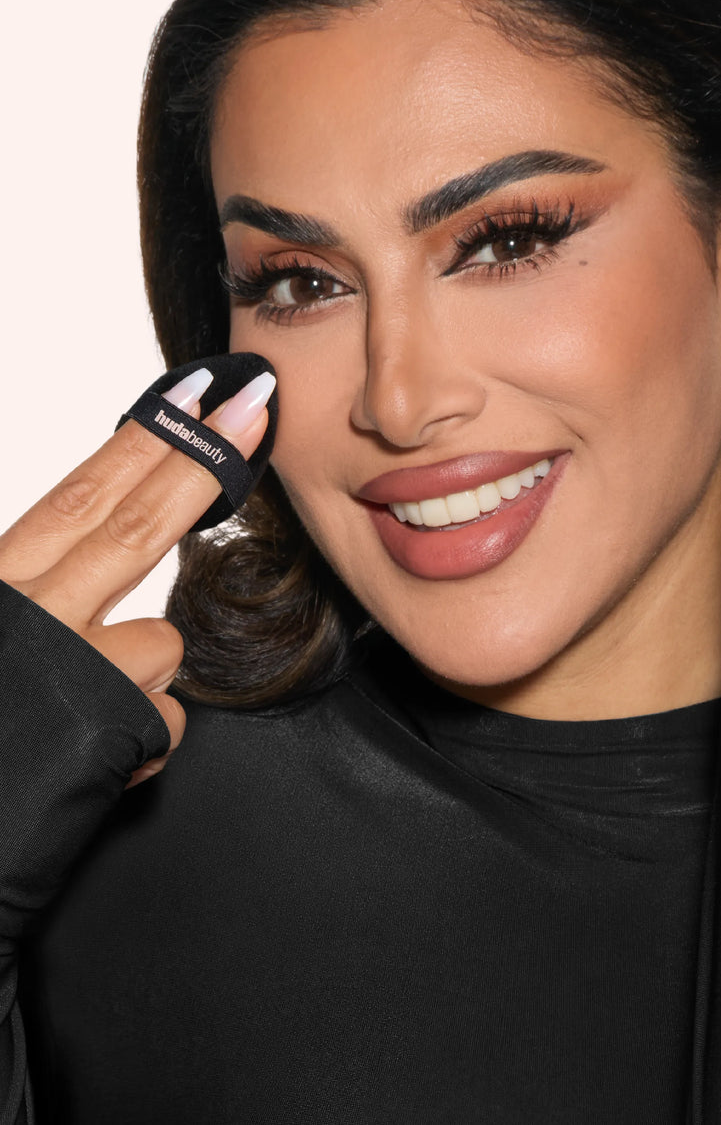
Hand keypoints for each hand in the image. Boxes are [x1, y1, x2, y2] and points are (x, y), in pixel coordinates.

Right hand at [0, 368, 273, 786]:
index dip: (141, 444)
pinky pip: (162, 718)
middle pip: (132, 525)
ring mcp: (66, 670)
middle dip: (201, 462)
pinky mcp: (101, 726)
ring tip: (75, 722)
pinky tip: (91, 765)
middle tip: (254, 408)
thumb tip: (94, 582)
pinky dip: (140, 742)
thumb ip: (41, 604)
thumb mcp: (5, 649)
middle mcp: (27, 615)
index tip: (193, 395)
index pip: (77, 500)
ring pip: (159, 642)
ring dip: (136, 679)